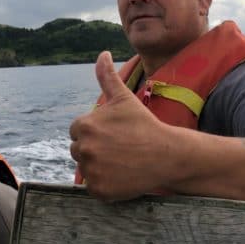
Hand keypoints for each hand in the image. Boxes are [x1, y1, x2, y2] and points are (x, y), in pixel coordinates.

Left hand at [69, 51, 170, 200]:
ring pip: (86, 168)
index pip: (78, 131)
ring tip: (121, 161)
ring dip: (99, 166)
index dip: (96, 132)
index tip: (114, 134)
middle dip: (95, 149)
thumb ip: (107, 76)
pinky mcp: (99, 190)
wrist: (167, 154)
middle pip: (79, 150)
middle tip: (119, 148)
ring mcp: (91, 171)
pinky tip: (121, 175)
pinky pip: (94, 187)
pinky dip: (105, 184)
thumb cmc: (144, 124)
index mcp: (84, 125)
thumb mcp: (124, 98)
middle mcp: (84, 148)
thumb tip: (102, 53)